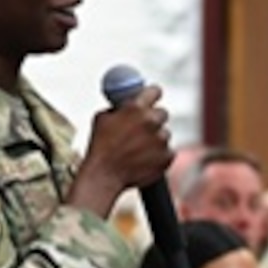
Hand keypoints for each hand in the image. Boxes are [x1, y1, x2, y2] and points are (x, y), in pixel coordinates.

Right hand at [70, 84, 171, 217]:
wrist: (103, 176)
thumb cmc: (99, 147)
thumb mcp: (102, 118)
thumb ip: (119, 107)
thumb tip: (126, 103)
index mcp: (136, 108)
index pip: (155, 91)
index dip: (153, 94)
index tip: (152, 98)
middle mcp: (152, 121)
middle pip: (162, 113)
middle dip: (154, 119)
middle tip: (143, 129)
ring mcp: (161, 140)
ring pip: (164, 134)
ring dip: (155, 139)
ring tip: (138, 150)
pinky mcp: (167, 157)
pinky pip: (167, 152)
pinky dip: (159, 156)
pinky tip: (144, 160)